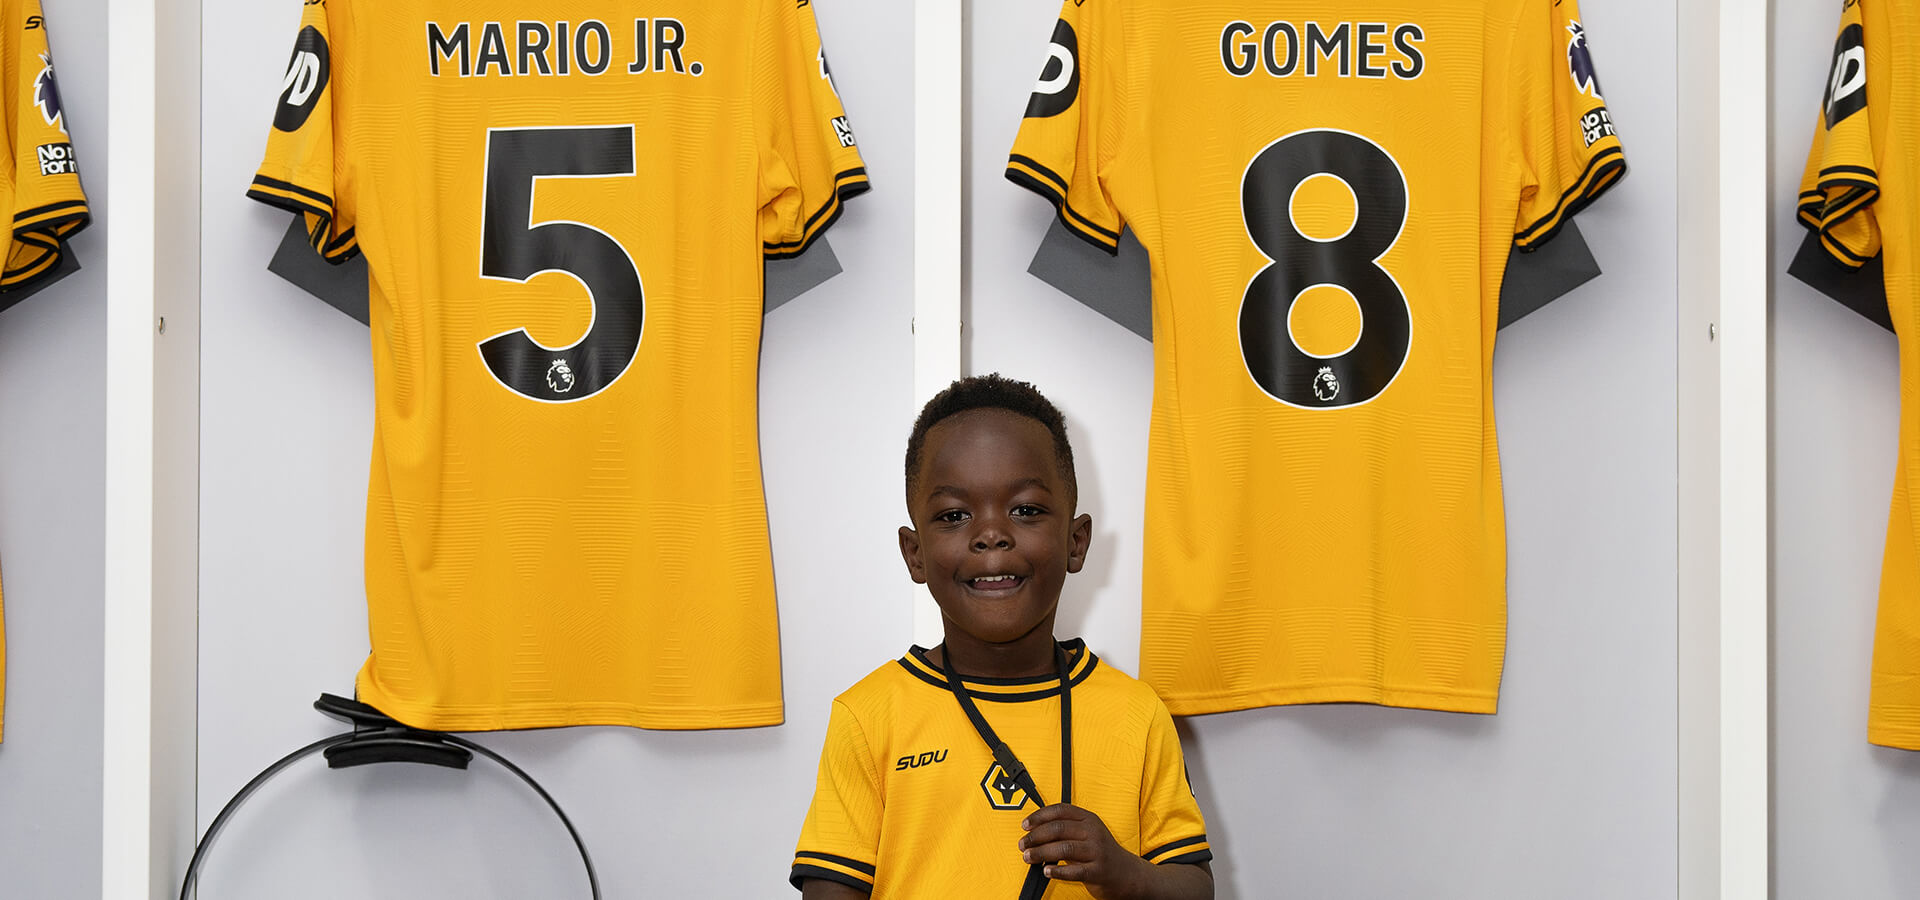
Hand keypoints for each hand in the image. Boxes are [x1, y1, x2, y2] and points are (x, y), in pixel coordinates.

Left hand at [1018, 803, 1154, 898]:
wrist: (1127, 874)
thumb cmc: (1101, 853)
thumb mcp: (1088, 834)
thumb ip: (1066, 830)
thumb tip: (1035, 832)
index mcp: (1088, 819)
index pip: (1060, 810)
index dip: (1039, 816)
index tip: (1025, 825)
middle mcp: (1093, 832)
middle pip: (1058, 828)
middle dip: (1036, 836)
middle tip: (1023, 844)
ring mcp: (1097, 851)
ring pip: (1063, 848)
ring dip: (1041, 852)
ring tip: (1028, 857)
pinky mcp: (1098, 870)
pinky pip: (1074, 870)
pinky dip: (1057, 871)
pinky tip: (1046, 871)